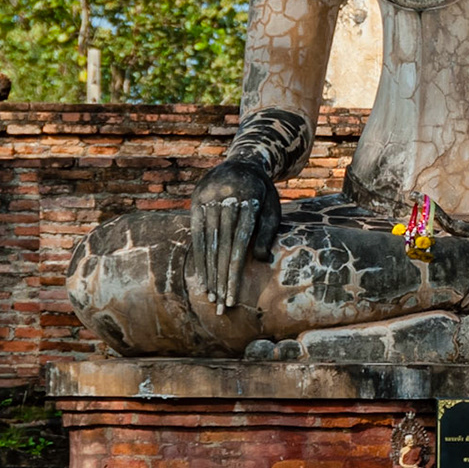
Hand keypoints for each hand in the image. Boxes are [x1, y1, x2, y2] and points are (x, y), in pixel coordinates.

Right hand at [189, 160, 280, 313]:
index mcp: (250, 199)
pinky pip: (196, 234)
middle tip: (221, 306)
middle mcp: (227, 197)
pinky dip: (198, 257)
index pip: (240, 243)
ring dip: (208, 272)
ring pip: (207, 242)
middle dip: (221, 278)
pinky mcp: (197, 199)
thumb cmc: (262, 193)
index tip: (233, 297)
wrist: (244, 161)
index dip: (235, 272)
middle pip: (222, 246)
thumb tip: (262, 260)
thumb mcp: (272, 208)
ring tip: (210, 296)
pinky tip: (200, 276)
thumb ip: (267, 232)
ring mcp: (209, 197)